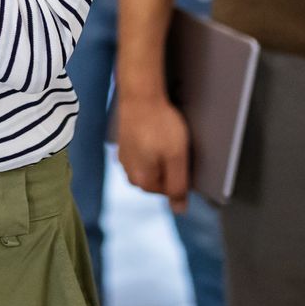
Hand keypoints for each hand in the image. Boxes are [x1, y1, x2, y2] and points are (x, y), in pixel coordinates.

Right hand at [117, 88, 192, 212]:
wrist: (140, 95)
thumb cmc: (160, 124)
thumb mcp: (177, 157)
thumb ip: (178, 186)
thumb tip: (179, 210)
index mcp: (142, 181)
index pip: (170, 190)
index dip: (180, 173)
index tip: (181, 155)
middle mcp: (129, 173)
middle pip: (159, 179)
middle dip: (168, 165)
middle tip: (173, 145)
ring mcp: (124, 158)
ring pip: (150, 166)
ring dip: (159, 156)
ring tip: (163, 136)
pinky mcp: (124, 144)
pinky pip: (142, 153)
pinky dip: (150, 146)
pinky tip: (154, 132)